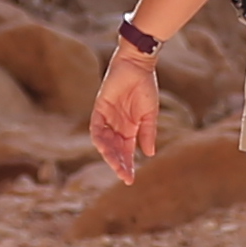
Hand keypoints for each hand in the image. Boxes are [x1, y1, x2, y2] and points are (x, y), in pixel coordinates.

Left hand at [89, 44, 163, 181]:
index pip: (126, 152)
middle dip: (118, 164)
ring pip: (104, 143)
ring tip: (116, 165)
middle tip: (123, 176)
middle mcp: (116, 127)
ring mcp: (107, 119)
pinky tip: (105, 148)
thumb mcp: (149, 114)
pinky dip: (99, 138)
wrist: (138, 66)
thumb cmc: (145, 87)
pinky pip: (96, 128)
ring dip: (109, 154)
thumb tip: (149, 154)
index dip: (127, 166)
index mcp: (129, 129)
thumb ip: (148, 133)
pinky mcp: (99, 109)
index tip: (130, 180)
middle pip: (115, 151)